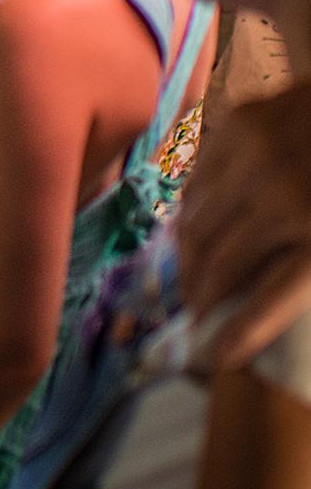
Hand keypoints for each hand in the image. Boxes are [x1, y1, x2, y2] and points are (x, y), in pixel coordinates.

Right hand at [180, 79, 310, 367]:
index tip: (215, 362)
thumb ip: (307, 271)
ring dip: (190, 261)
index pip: (270, 302)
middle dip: (202, 299)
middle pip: (220, 263)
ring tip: (192, 282)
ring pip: (196, 223)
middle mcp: (281, 197)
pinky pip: (197, 183)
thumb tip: (257, 308)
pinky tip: (197, 234)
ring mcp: (252, 156)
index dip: (239, 336)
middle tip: (197, 319)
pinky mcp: (233, 125)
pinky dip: (191, 215)